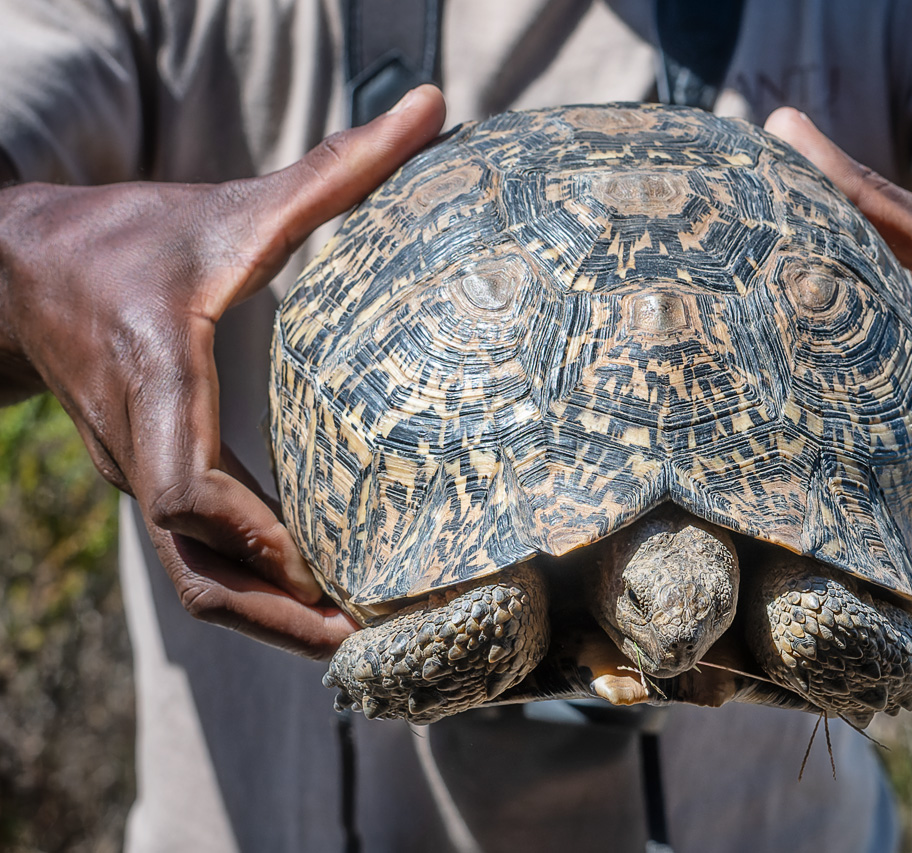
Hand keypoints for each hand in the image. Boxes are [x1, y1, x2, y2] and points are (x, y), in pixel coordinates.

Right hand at [0, 85, 446, 656]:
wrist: (20, 265)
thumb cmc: (129, 236)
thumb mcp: (232, 204)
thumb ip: (336, 165)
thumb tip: (434, 105)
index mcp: (155, 380)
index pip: (182, 486)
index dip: (250, 535)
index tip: (323, 572)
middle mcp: (141, 447)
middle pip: (198, 571)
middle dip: (280, 619)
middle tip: (373, 649)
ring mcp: (142, 475)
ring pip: (199, 581)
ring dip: (274, 622)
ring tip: (365, 646)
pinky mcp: (153, 483)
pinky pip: (203, 561)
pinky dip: (260, 592)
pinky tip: (326, 601)